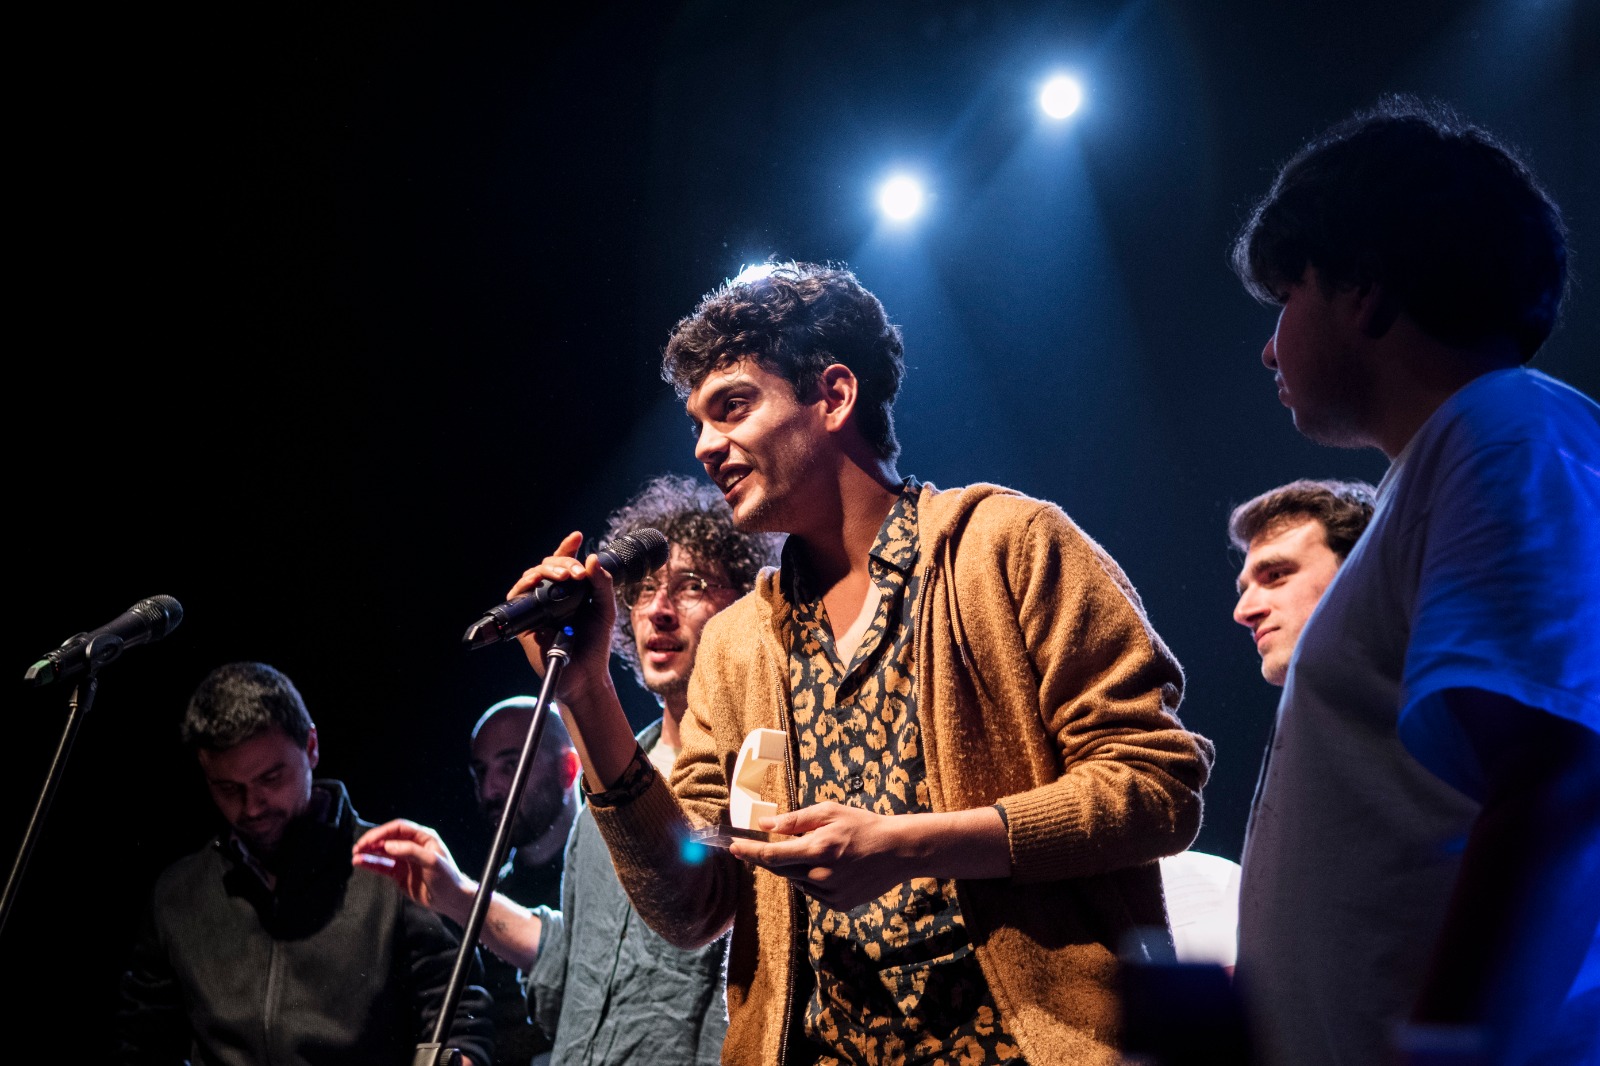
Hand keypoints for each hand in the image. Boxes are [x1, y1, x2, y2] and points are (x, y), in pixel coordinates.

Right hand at [352, 819, 473, 923]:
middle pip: (388, 838)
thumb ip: (411, 852)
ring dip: (368, 852)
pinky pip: (382, 865)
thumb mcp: (432, 862)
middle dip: (372, 841)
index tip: (369, 840)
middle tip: (358, 847)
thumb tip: (389, 846)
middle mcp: (412, 846)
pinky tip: (360, 862)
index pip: (399, 829)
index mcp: (424, 837)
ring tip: (355, 855)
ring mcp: (405, 860)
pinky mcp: (399, 873)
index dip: (383, 832)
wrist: (451, 900)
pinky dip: (371, 864)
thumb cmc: (447, 878)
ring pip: (382, 852)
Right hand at [508, 531, 616, 697]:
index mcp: (571, 591)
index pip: (565, 563)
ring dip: (548, 570)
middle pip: (548, 566)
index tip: (577, 536)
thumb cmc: (596, 643)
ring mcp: (537, 607)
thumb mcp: (605, 609)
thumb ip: (602, 584)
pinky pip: (518, 597)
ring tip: (567, 575)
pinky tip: (538, 582)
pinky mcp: (524, 620)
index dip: (567, 548)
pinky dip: (525, 585)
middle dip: (563, 561)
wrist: (585, 673)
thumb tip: (590, 558)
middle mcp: (552, 596)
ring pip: (532, 576)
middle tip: (578, 572)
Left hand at [727, 802, 914, 910]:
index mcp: (817, 850)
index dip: (749, 852)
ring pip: (797, 881)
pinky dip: (812, 879)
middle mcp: (821, 876)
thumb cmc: (862, 825)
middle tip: (773, 844)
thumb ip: (795, 820)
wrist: (898, 851)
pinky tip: (832, 867)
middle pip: (780, 870)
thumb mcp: (829, 812)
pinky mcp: (838, 905)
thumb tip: (765, 825)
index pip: (772, 855)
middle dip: (771, 857)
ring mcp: (830, 894)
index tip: (733, 847)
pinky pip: (813, 892)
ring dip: (796, 867)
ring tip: (821, 851)